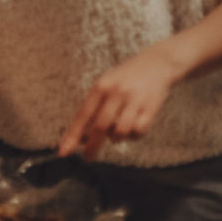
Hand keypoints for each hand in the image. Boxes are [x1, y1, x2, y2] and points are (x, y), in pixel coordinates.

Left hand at [58, 46, 183, 159]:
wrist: (157, 63)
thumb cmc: (126, 77)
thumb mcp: (106, 84)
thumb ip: (94, 106)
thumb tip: (82, 135)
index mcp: (101, 86)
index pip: (83, 115)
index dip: (73, 135)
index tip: (64, 151)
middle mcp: (116, 92)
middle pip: (100, 126)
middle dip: (92, 145)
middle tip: (88, 157)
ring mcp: (134, 100)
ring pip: (120, 131)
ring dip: (116, 138)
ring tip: (118, 130)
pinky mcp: (151, 107)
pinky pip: (138, 131)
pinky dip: (133, 135)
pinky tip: (133, 126)